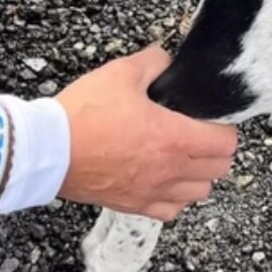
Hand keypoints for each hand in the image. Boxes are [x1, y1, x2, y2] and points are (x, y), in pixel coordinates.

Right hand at [56, 47, 237, 219]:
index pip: (226, 143)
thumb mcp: (121, 72)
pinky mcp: (132, 205)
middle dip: (216, 150)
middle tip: (201, 133)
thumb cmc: (83, 114)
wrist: (46, 150)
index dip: (225, 127)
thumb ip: (154, 62)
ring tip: (184, 156)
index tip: (212, 118)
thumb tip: (166, 61)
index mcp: (174, 138)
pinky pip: (171, 211)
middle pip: (219, 169)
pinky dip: (175, 197)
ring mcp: (152, 191)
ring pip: (199, 193)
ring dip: (199, 175)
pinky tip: (164, 179)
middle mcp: (169, 170)